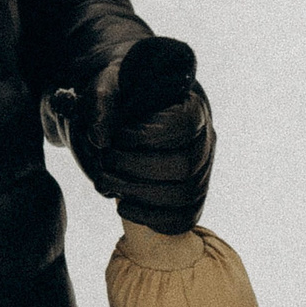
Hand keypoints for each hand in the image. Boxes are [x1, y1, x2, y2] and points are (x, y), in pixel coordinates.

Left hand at [44, 36, 214, 235]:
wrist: (128, 118)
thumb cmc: (122, 98)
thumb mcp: (107, 88)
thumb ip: (101, 103)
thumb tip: (100, 138)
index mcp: (192, 108)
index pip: (185, 126)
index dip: (148, 136)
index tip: (119, 135)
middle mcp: (205, 141)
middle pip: (183, 166)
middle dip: (136, 169)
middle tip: (105, 162)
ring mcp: (201, 173)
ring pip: (183, 195)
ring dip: (139, 195)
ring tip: (107, 184)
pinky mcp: (191, 199)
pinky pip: (182, 218)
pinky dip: (150, 217)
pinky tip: (122, 205)